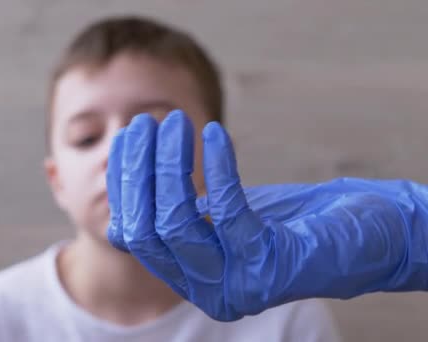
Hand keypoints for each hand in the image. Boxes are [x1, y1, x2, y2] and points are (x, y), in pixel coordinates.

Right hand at [106, 109, 427, 320]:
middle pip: (146, 230)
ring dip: (171, 164)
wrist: (362, 237)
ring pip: (177, 222)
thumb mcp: (219, 217)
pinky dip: (217, 166)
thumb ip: (175, 212)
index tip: (128, 138)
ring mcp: (238, 284)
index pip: (132, 234)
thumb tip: (123, 188)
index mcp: (188, 279)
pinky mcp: (272, 265)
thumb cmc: (286, 221)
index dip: (123, 183)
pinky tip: (214, 133)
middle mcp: (207, 291)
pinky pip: (227, 210)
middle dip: (139, 170)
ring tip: (177, 123)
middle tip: (148, 123)